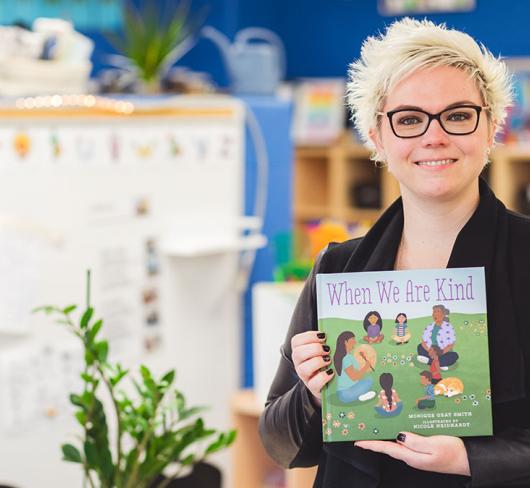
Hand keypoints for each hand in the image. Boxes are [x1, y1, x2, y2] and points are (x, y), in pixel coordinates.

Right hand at [291, 331, 332, 403]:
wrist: (328, 383)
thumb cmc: (326, 362)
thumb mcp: (324, 350)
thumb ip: (327, 342)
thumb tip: (341, 334)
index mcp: (300, 351)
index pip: (296, 341)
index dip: (309, 336)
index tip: (323, 336)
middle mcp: (299, 364)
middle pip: (297, 354)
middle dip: (314, 349)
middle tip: (327, 349)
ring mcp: (305, 376)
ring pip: (303, 369)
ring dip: (317, 362)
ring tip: (329, 360)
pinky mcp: (313, 387)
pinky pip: (314, 383)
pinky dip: (323, 377)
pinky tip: (331, 372)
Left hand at [355, 432, 469, 475]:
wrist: (468, 460)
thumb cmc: (453, 453)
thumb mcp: (434, 445)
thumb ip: (415, 442)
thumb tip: (399, 436)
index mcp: (411, 456)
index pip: (386, 449)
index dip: (371, 445)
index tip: (358, 442)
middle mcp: (411, 456)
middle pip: (389, 446)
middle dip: (376, 440)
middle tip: (363, 431)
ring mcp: (417, 454)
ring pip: (397, 444)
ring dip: (386, 437)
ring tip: (374, 428)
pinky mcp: (423, 450)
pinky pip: (407, 442)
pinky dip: (398, 436)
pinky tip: (396, 429)